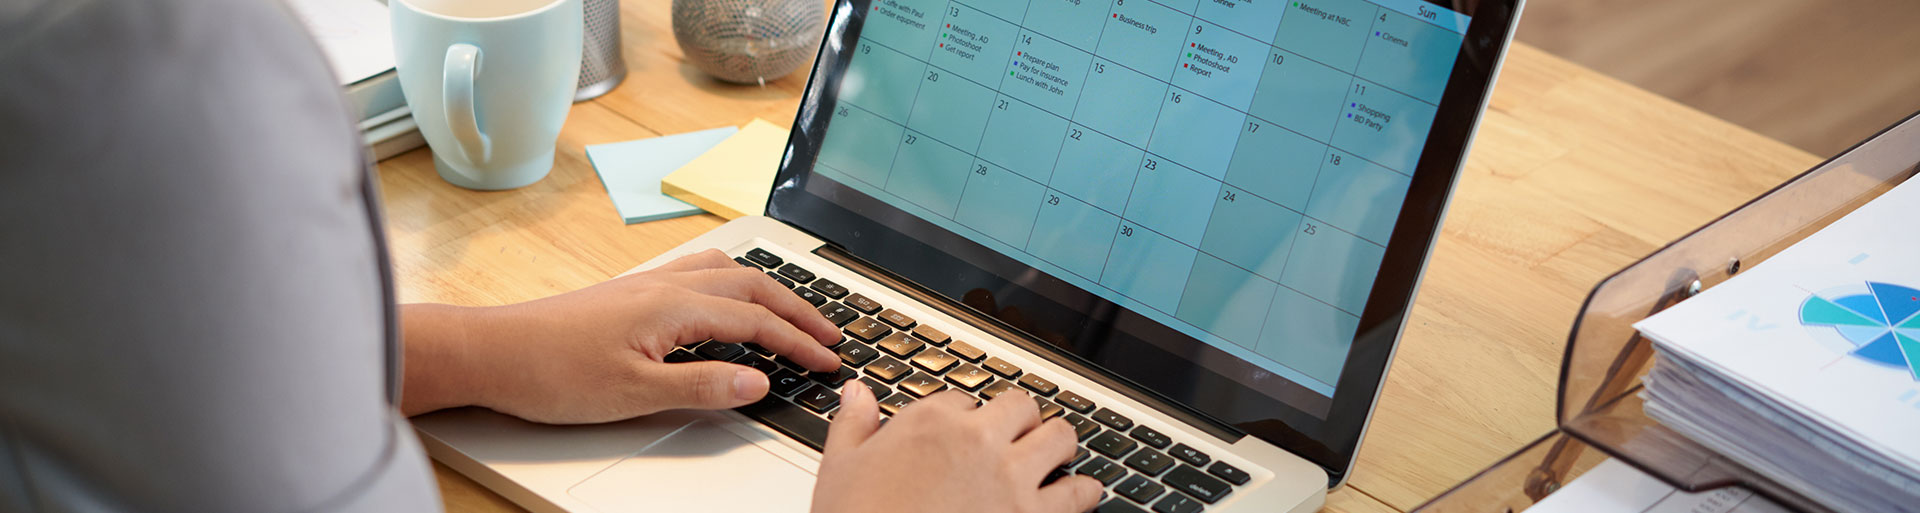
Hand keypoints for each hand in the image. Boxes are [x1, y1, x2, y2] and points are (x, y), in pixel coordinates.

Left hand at [400, 250, 842, 422]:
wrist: (493, 352)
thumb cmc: (551, 372)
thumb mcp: (633, 393)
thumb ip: (701, 385)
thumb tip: (759, 380)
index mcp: (673, 306)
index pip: (755, 320)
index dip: (798, 342)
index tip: (829, 361)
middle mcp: (665, 284)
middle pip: (751, 285)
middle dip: (797, 308)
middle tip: (830, 334)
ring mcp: (647, 283)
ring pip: (726, 271)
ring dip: (767, 288)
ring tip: (793, 310)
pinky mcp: (630, 290)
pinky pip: (699, 271)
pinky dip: (733, 280)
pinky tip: (728, 294)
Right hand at [812, 384, 1104, 512]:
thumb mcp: (840, 469)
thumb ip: (854, 425)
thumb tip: (857, 393)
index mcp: (930, 423)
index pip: (964, 400)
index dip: (966, 418)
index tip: (963, 434)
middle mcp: (977, 441)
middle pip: (1021, 406)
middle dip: (1021, 421)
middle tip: (1018, 437)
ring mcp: (1011, 478)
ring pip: (1061, 437)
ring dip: (1059, 445)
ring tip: (1056, 456)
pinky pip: (1080, 492)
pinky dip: (1084, 491)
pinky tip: (1081, 494)